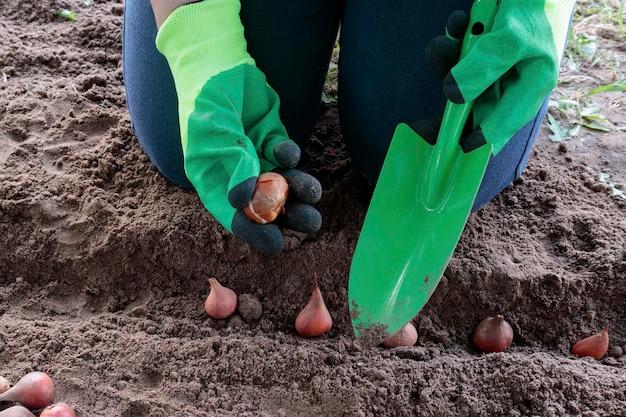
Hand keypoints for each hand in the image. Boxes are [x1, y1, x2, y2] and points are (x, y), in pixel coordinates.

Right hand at [156, 0, 321, 253]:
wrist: (217, 60)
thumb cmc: (205, 99)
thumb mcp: (213, 133)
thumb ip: (233, 165)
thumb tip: (245, 200)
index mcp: (213, 179)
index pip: (235, 214)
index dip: (255, 231)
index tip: (277, 244)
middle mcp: (236, 172)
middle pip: (266, 204)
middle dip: (289, 215)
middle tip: (310, 222)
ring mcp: (255, 155)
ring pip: (282, 182)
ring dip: (298, 189)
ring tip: (311, 192)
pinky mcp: (271, 136)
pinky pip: (285, 154)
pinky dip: (290, 155)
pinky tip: (286, 148)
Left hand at [423, 1, 575, 153]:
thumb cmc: (533, 7)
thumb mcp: (511, 40)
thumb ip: (484, 67)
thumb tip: (454, 96)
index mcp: (531, 84)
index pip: (504, 122)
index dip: (481, 139)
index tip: (456, 151)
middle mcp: (514, 77)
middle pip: (476, 101)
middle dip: (451, 99)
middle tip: (424, 121)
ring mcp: (496, 60)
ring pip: (462, 74)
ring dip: (447, 59)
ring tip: (442, 43)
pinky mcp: (482, 42)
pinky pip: (460, 48)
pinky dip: (454, 38)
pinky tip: (455, 24)